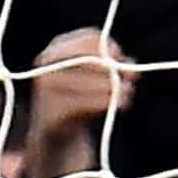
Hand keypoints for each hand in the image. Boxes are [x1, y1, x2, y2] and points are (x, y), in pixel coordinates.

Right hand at [23, 28, 132, 177]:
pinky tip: (121, 106)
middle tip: (132, 80)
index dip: (111, 49)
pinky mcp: (53, 114)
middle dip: (114, 69)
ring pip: (91, 81)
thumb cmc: (78, 101)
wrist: (55, 138)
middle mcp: (46, 67)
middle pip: (91, 59)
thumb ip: (109, 66)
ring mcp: (45, 91)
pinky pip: (87, 103)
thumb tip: (130, 66)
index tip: (123, 60)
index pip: (89, 39)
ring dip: (114, 89)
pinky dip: (106, 103)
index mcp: (54, 51)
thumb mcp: (91, 78)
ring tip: (127, 96)